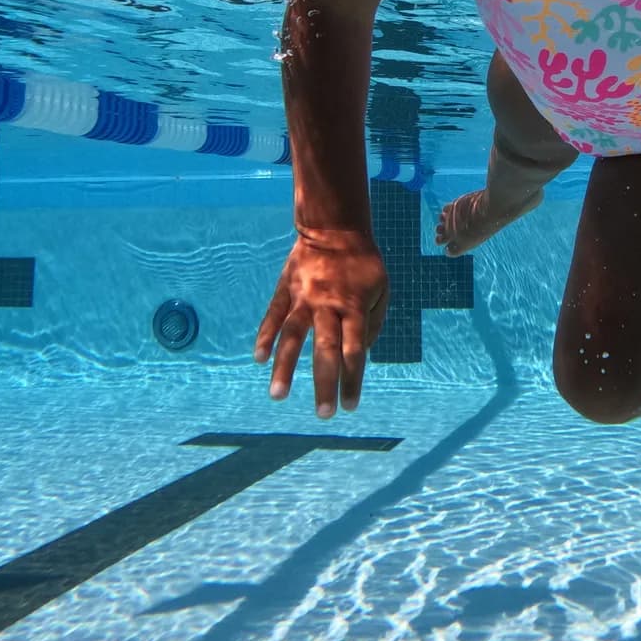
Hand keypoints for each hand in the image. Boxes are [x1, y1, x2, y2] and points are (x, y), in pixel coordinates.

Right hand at [253, 227, 388, 417]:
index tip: (350, 406)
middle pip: (325, 350)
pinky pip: (273, 316)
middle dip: (325, 384)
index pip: (355, 350)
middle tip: (323, 414)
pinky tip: (259, 359)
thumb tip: (360, 355)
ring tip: (278, 395)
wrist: (334, 226)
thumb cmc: (363, 263)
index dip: (352, 380)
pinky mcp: (286, 289)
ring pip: (292, 336)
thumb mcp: (382, 289)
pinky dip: (265, 337)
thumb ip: (374, 323)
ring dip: (285, 367)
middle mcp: (328, 305)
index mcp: (354, 307)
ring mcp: (304, 297)